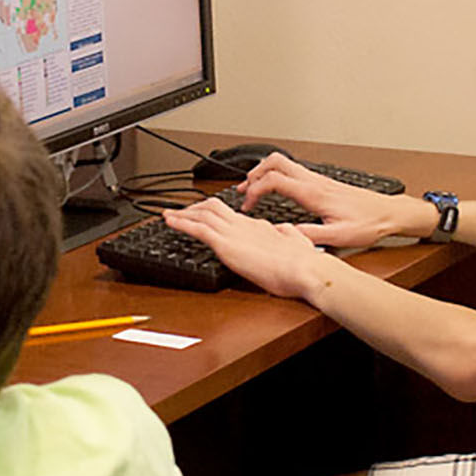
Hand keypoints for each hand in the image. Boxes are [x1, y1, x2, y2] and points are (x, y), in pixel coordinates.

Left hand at [162, 198, 330, 298]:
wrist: (307, 270)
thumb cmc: (305, 263)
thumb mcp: (296, 241)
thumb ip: (286, 234)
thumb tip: (284, 230)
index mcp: (258, 225)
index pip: (230, 213)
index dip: (214, 212)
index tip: (204, 215)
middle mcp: (243, 224)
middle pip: (212, 206)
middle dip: (194, 208)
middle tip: (180, 212)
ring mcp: (234, 232)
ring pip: (201, 213)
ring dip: (182, 213)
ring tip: (168, 215)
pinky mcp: (226, 244)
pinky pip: (197, 228)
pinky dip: (180, 223)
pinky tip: (169, 222)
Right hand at [238, 153, 422, 246]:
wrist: (390, 213)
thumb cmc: (369, 223)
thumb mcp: (340, 237)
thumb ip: (311, 236)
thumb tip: (285, 234)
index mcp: (314, 193)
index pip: (274, 180)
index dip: (254, 190)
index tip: (247, 205)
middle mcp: (314, 181)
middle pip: (275, 161)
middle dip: (253, 173)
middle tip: (242, 191)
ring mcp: (318, 179)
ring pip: (283, 162)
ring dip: (263, 172)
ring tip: (252, 188)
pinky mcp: (322, 183)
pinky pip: (292, 171)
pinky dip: (276, 176)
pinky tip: (274, 190)